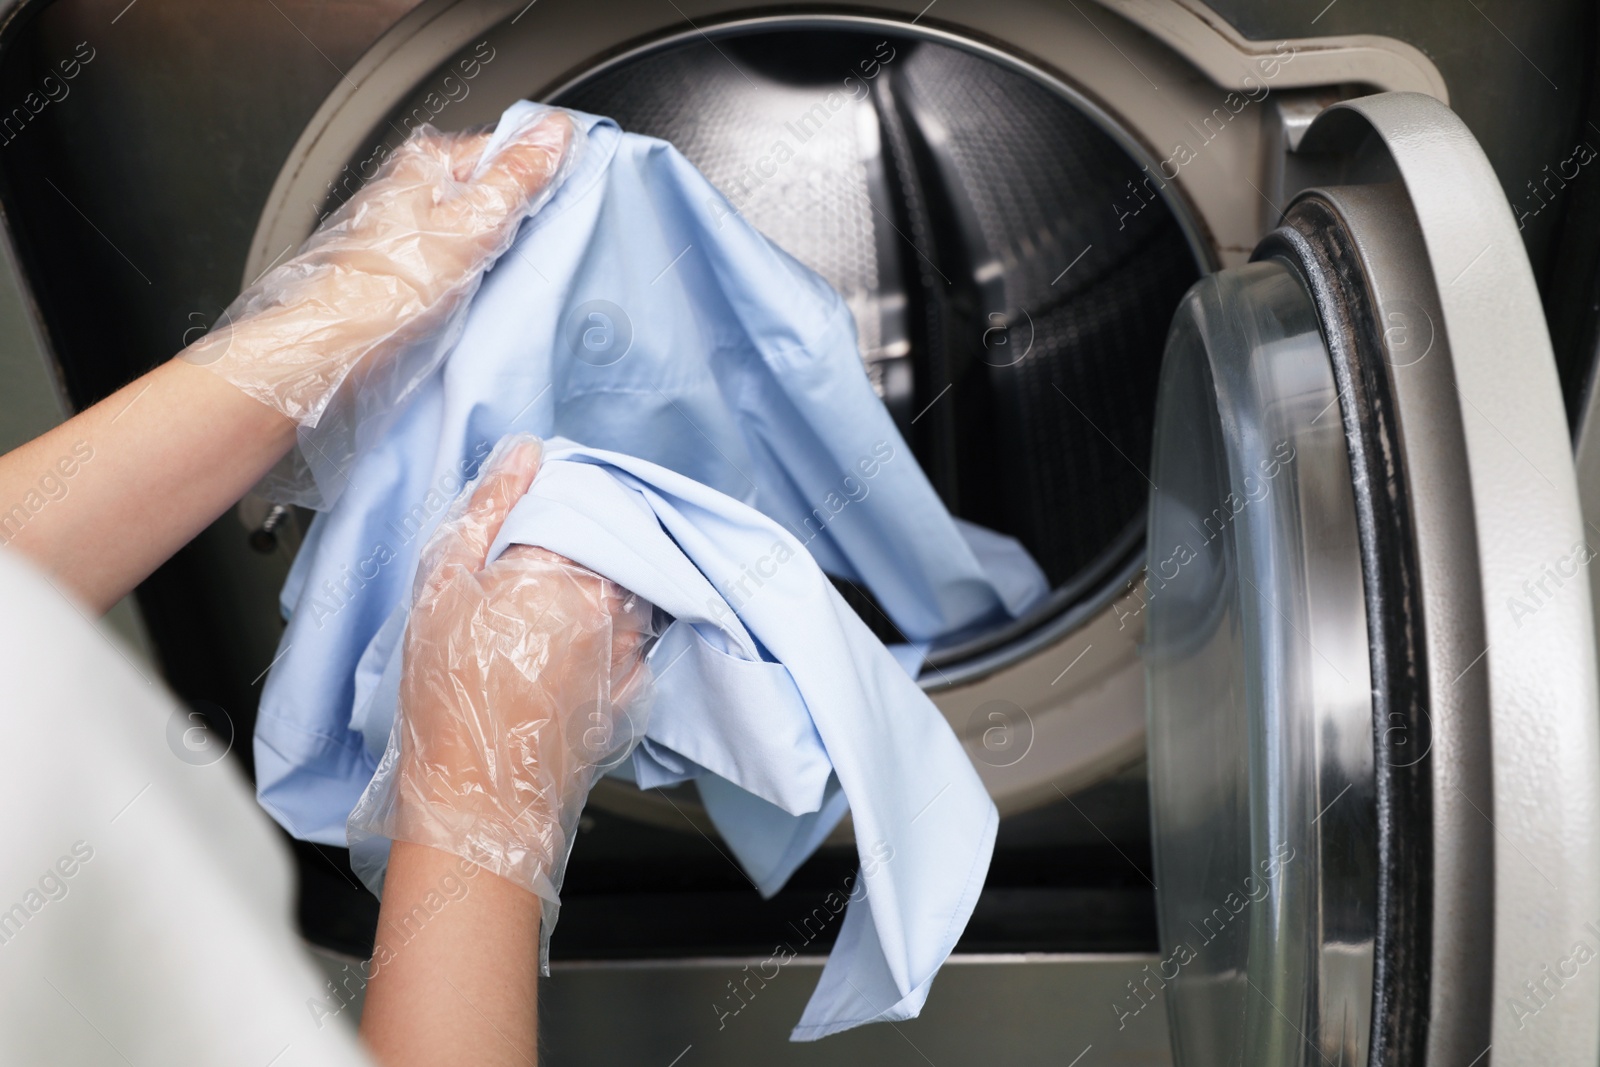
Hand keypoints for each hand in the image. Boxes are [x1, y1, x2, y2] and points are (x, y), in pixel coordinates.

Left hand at [186, 110, 575, 426]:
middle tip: (534, 243)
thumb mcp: (471, 225)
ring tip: (506, 270)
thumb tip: (555, 132)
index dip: (540, 173)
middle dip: (523, 214)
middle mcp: (420, 187)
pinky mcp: (419, 263)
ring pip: (485, 224)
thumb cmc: (388, 290)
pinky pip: (470, 255)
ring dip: (505, 247)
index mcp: (429, 162)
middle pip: (496, 187)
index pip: (507, 146)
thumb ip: (516, 176)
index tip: (562, 200)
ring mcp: (419, 226)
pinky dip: (485, 269)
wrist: (342, 345)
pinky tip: (487, 288)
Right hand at [350, 434, 653, 922]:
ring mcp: (628, 650)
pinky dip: (618, 628)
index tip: (536, 506)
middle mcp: (611, 604)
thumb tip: (524, 452)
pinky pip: (638, 639)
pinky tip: (578, 642)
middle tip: (538, 555)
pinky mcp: (631, 690)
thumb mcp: (445, 585)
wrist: (479, 800)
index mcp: (566, 568)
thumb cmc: (450, 696)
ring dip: (609, 578)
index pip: (584, 500)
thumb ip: (488, 508)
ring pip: (633, 588)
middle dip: (588, 535)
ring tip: (553, 598)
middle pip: (617, 542)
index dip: (560, 497)